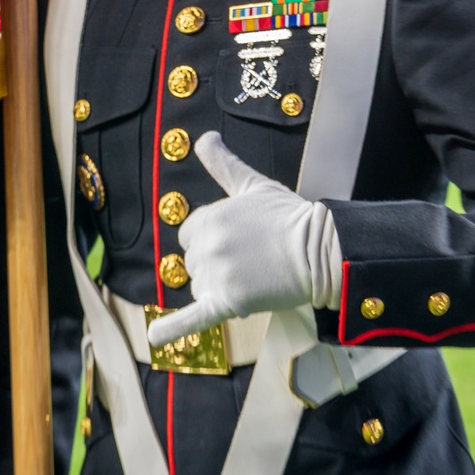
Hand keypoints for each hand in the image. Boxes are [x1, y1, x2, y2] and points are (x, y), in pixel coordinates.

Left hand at [148, 132, 342, 347]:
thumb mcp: (253, 183)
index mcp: (208, 217)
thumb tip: (203, 138)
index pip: (189, 235)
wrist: (321, 249)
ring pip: (199, 287)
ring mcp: (217, 274)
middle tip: (252, 257)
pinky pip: (194, 318)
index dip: (212, 239)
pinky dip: (172, 328)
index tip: (239, 238)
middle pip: (192, 263)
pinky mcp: (228, 301)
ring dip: (218, 286)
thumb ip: (223, 163)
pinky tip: (154, 336)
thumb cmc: (289, 216)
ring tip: (253, 276)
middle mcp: (207, 245)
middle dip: (216, 263)